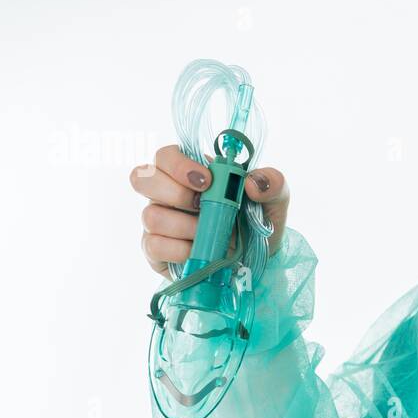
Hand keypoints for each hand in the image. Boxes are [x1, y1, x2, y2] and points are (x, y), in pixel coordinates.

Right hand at [131, 145, 290, 276]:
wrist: (259, 262)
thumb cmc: (258, 222)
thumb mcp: (275, 199)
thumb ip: (272, 183)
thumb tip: (252, 182)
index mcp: (189, 172)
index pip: (164, 155)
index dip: (178, 164)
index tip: (207, 180)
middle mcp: (166, 193)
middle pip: (141, 178)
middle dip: (175, 193)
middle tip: (203, 206)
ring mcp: (158, 221)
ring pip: (150, 216)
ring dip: (185, 227)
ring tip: (210, 234)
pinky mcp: (156, 250)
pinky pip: (153, 245)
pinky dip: (179, 250)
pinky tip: (198, 252)